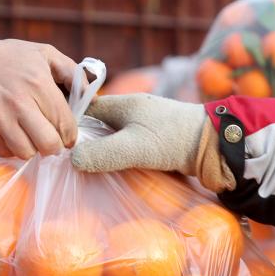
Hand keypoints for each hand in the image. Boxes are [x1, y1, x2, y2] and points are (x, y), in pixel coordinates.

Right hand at [0, 39, 77, 158]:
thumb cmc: (10, 58)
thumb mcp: (44, 54)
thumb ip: (72, 73)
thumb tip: (93, 98)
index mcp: (38, 84)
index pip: (65, 124)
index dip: (70, 135)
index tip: (68, 135)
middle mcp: (18, 104)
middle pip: (48, 145)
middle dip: (54, 146)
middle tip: (51, 139)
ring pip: (26, 153)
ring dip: (32, 148)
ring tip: (30, 135)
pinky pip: (4, 153)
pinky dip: (11, 147)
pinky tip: (11, 133)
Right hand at [71, 94, 234, 191]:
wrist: (217, 145)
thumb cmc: (174, 140)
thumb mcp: (134, 147)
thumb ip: (102, 154)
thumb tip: (72, 160)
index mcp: (124, 104)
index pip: (86, 108)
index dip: (71, 124)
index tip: (57, 143)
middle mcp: (134, 110)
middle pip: (100, 123)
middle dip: (86, 139)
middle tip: (69, 161)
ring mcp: (148, 124)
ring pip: (115, 135)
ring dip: (105, 150)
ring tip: (89, 169)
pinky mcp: (159, 139)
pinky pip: (131, 145)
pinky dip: (121, 156)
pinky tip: (116, 171)